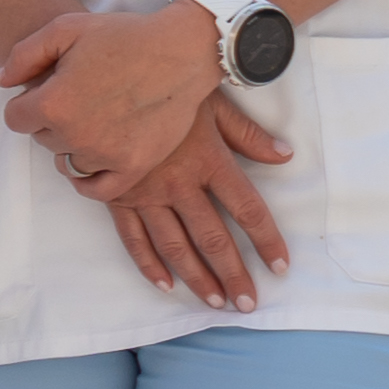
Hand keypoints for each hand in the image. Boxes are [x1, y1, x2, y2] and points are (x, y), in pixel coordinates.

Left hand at [0, 0, 213, 193]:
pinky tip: (94, 162)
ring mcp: (106, 153)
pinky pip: (99, 189)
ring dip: (75, 145)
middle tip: (84, 99)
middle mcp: (75, 134)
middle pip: (43, 139)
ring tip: (96, 122)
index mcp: (53, 102)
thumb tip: (3, 82)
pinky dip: (90, 181)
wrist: (186, 50)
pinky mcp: (135, 164)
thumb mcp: (67, 28)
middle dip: (55, 120)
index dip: (29, 102)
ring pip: (68, 161)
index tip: (52, 90)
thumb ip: (24, 54)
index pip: (15, 118)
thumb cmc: (127, 36)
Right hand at [98, 97, 291, 309]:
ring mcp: (145, 194)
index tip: (281, 267)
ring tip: (215, 303)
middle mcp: (179, 185)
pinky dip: (148, 263)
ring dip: (196, 277)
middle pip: (212, 237)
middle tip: (248, 303)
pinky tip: (164, 285)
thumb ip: (248, 135)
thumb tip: (286, 156)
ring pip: (175, 245)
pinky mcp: (116, 198)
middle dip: (232, 273)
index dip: (266, 240)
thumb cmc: (164, 92)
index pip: (247, 209)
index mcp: (209, 162)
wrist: (103, 85)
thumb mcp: (213, 105)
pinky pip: (133, 238)